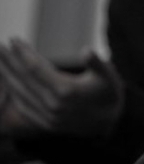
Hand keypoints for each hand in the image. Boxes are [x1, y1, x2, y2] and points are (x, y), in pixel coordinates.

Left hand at [0, 39, 123, 137]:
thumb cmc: (109, 93)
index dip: (23, 53)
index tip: (13, 40)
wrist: (112, 123)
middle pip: (24, 80)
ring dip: (7, 77)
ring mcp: (48, 116)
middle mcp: (54, 105)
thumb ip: (97, 63)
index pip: (36, 68)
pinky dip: (13, 94)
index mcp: (66, 91)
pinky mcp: (46, 124)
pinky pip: (23, 107)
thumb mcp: (110, 76)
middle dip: (9, 62)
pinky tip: (8, 83)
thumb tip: (86, 51)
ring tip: (0, 62)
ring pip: (20, 94)